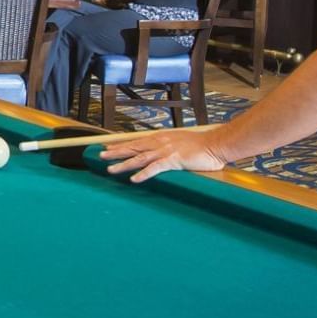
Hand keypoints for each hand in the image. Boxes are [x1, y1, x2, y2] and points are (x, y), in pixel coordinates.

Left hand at [95, 128, 233, 183]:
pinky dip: (143, 174)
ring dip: (124, 164)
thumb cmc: (201, 145)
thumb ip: (169, 147)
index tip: (108, 146)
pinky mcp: (173, 160)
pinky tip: (134, 179)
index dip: (121, 144)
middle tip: (100, 155)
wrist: (216, 144)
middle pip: (133, 147)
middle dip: (116, 152)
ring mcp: (165, 151)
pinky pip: (155, 168)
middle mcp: (160, 142)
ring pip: (139, 158)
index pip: (136, 141)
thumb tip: (161, 153)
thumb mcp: (181, 143)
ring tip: (110, 169)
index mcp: (161, 138)